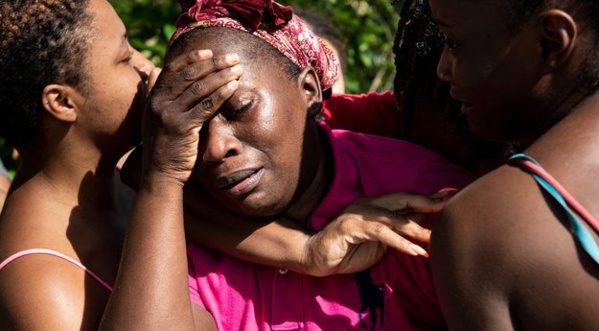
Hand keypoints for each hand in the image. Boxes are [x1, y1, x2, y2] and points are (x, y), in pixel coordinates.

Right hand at [141, 49, 242, 186]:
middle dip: (214, 64)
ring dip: (222, 75)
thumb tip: (152, 69)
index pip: (173, 68)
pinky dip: (221, 94)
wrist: (159, 174)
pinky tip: (234, 87)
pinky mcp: (182, 127)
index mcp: (153, 97)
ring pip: (200, 88)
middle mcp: (159, 102)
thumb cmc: (162, 146)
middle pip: (190, 75)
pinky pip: (206, 106)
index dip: (193, 58)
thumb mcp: (151, 116)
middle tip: (233, 58)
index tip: (210, 52)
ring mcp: (169, 114)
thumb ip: (153, 92)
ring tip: (238, 69)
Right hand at [301, 191, 447, 275]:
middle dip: (426, 202)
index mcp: (374, 206)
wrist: (315, 257)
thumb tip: (421, 222)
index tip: (449, 197)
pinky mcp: (351, 227)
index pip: (405, 199)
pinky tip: (414, 251)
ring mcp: (358, 215)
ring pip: (393, 218)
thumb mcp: (378, 242)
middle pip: (402, 200)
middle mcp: (367, 205)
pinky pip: (380, 233)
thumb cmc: (347, 251)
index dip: (426, 198)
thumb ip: (396, 230)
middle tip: (448, 206)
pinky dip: (399, 242)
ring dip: (416, 229)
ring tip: (434, 239)